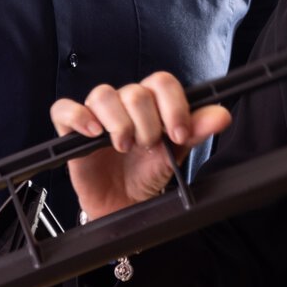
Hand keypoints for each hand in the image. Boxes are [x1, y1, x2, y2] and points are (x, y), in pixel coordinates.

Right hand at [50, 71, 231, 220]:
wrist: (124, 204)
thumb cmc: (148, 174)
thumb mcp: (176, 154)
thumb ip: (196, 131)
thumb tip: (222, 115)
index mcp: (152, 103)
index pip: (162, 82)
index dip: (172, 105)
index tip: (178, 133)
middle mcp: (124, 103)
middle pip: (135, 92)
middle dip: (147, 123)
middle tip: (148, 146)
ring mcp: (97, 115)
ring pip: (103, 95)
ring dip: (118, 123)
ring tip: (124, 146)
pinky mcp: (71, 132)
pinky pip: (64, 110)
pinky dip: (78, 116)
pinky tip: (93, 133)